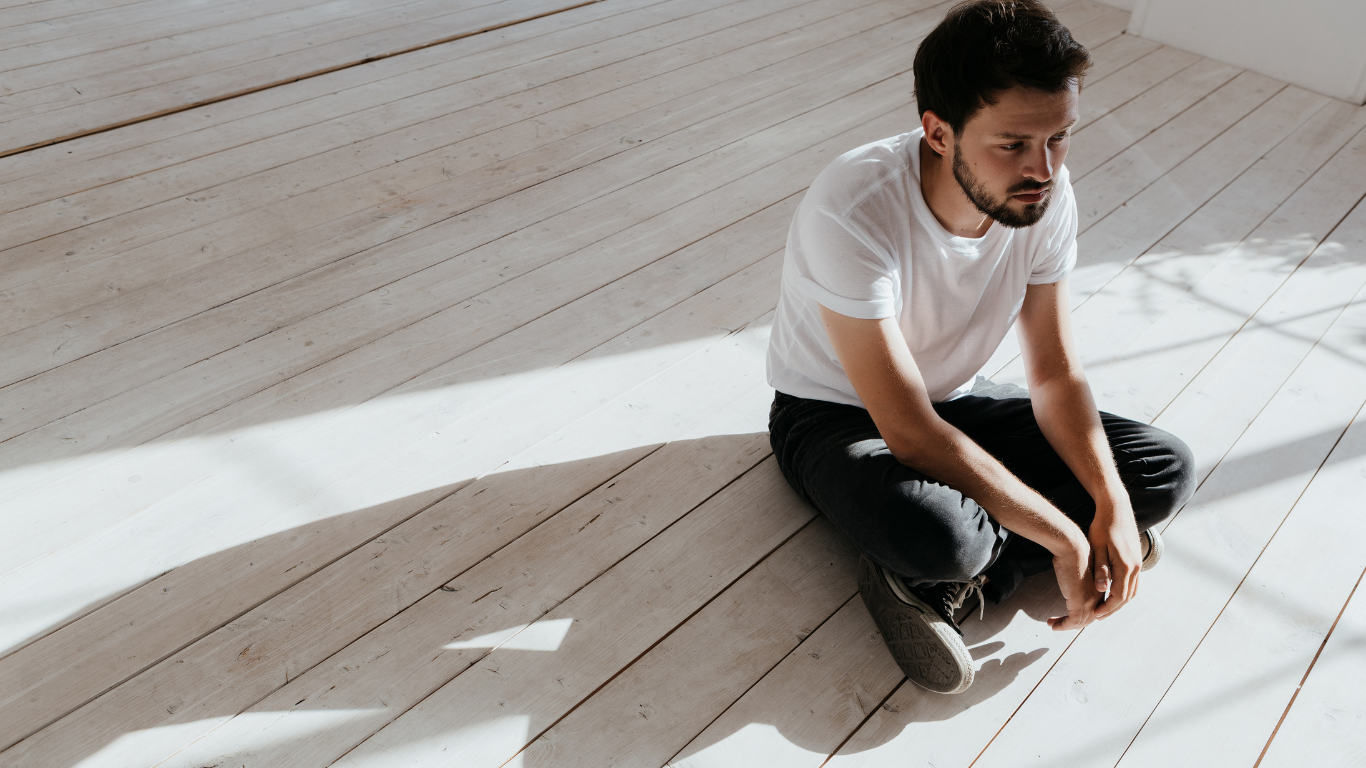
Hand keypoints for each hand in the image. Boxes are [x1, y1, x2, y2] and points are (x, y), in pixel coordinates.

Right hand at [1047, 532, 1100, 630]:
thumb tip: (1070, 575)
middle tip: (1060, 624)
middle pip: (1088, 618)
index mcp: (1100, 588)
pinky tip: (1052, 624)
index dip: (1082, 615)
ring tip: (1052, 625)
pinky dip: (1062, 626)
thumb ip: (1079, 576)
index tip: (1069, 616)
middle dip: (1073, 624)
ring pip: (1079, 622)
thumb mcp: (1079, 567)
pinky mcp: (1080, 602)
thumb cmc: (1073, 552)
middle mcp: (1098, 597)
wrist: (1072, 547)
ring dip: (1065, 626)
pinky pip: (1072, 621)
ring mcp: (1090, 600)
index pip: (1094, 608)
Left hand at [1088, 501, 1141, 619]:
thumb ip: (1100, 569)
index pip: (1118, 596)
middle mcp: (1135, 567)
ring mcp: (1138, 563)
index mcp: (1125, 566)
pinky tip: (1113, 593)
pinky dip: (1124, 591)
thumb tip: (1101, 589)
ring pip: (1132, 591)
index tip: (1094, 615)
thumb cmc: (1103, 526)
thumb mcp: (1097, 547)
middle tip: (1098, 616)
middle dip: (1113, 608)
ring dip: (1120, 601)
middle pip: (1127, 597)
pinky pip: (1133, 582)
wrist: (1117, 509)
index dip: (1107, 608)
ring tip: (1104, 608)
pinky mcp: (1136, 559)